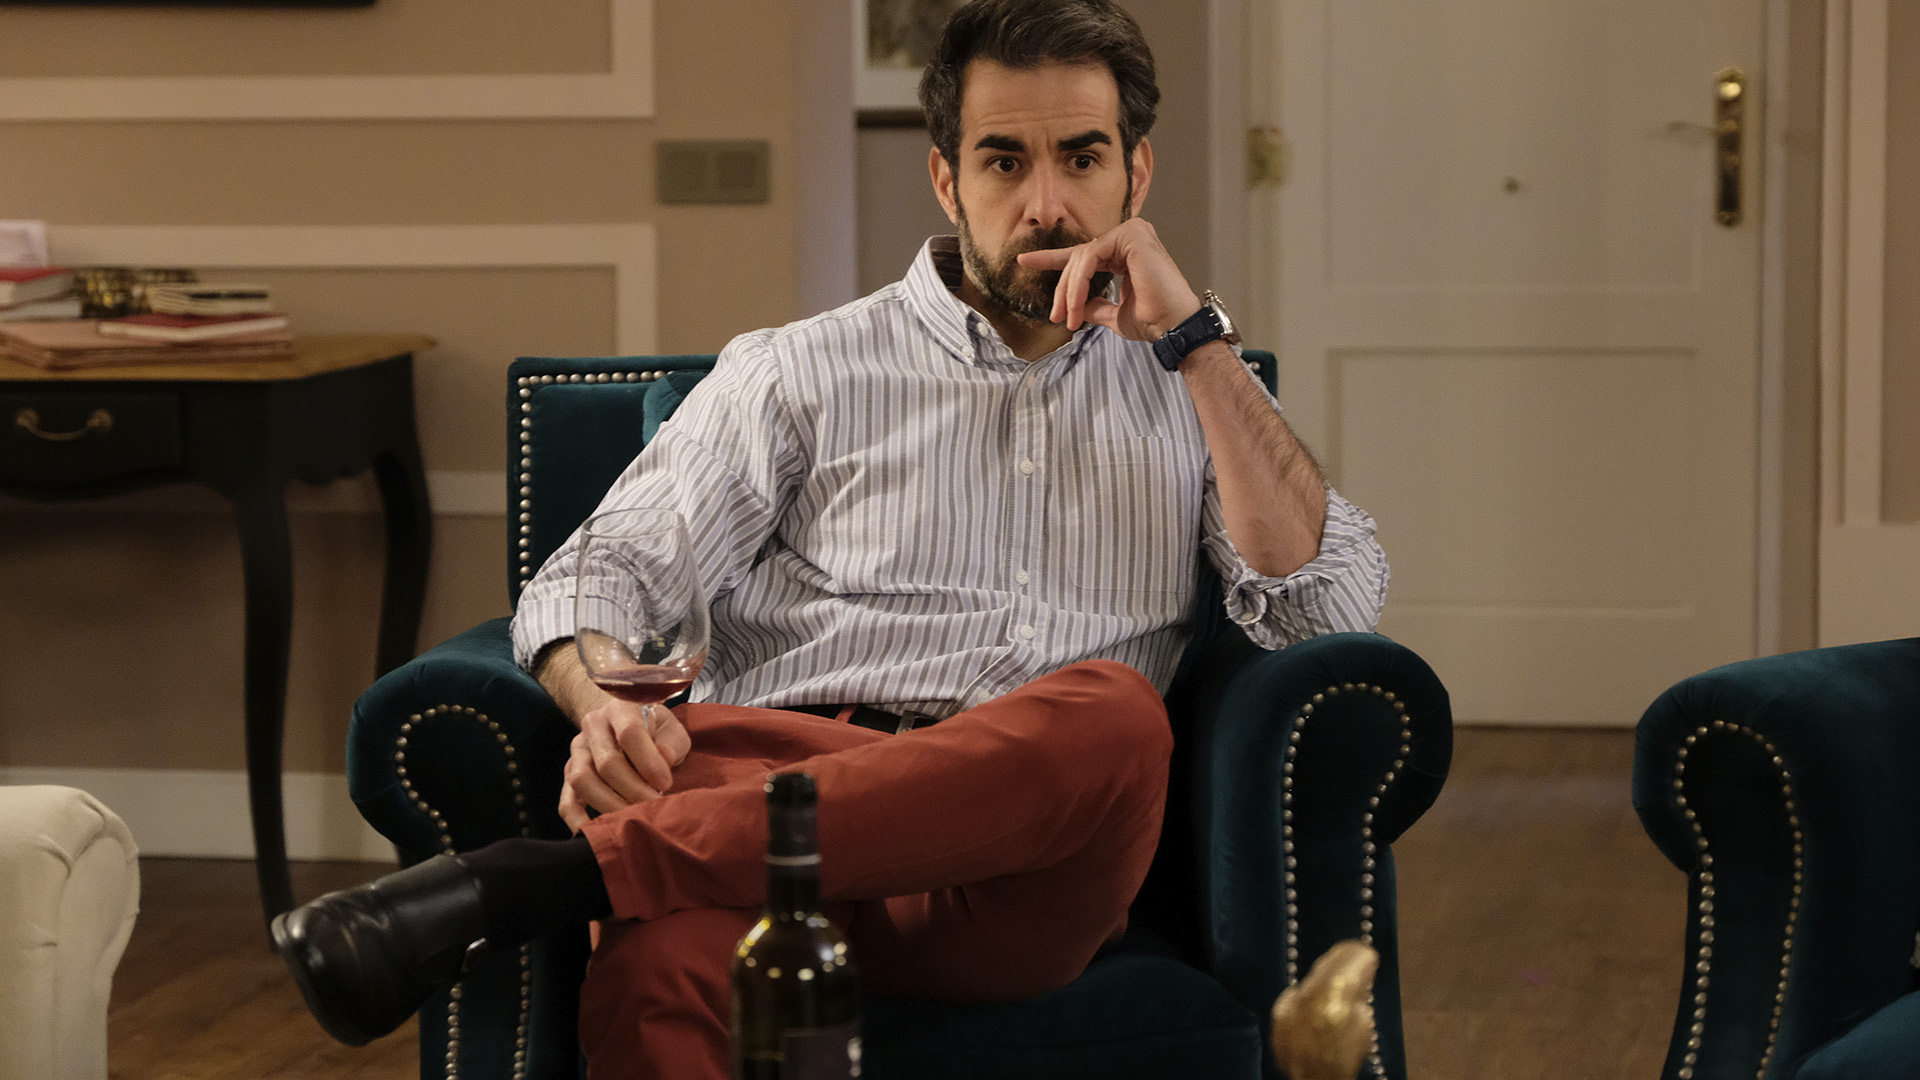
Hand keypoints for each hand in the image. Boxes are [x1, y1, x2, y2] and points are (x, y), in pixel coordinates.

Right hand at [557, 696, 691, 832]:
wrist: (626, 724)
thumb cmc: (655, 730)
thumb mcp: (671, 729)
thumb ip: (672, 742)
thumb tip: (665, 759)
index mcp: (620, 708)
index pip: (629, 733)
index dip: (648, 762)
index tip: (665, 783)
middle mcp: (593, 726)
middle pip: (607, 763)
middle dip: (633, 790)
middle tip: (653, 807)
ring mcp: (577, 751)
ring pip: (583, 781)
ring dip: (610, 805)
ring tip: (633, 818)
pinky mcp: (569, 774)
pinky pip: (566, 800)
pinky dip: (578, 819)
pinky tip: (595, 832)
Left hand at [1015, 217, 1201, 342]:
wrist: (1174, 328)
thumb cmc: (1154, 322)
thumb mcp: (1115, 315)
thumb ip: (1095, 306)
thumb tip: (1077, 308)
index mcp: (1126, 253)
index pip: (1084, 254)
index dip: (1052, 259)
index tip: (1024, 262)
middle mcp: (1130, 237)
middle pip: (1079, 257)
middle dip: (1062, 289)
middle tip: (1055, 317)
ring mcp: (1132, 232)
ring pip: (1081, 258)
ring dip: (1069, 291)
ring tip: (1067, 318)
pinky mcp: (1132, 236)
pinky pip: (1090, 257)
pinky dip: (1078, 283)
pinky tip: (1077, 303)